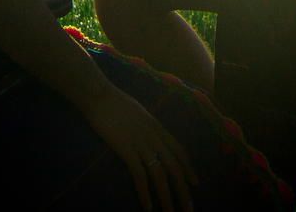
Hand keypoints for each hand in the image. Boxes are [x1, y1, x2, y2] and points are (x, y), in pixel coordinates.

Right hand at [81, 83, 196, 211]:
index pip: (180, 150)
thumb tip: (151, 135)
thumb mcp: (140, 113)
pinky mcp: (127, 149)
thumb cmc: (116, 102)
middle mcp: (154, 137)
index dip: (189, 168)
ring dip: (167, 197)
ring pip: (160, 175)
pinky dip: (145, 193)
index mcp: (158, 127)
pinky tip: (148, 207)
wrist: (100, 95)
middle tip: (189, 209)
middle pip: (174, 167)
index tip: (196, 184)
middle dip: (183, 190)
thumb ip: (148, 126)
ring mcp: (142, 143)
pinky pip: (140, 175)